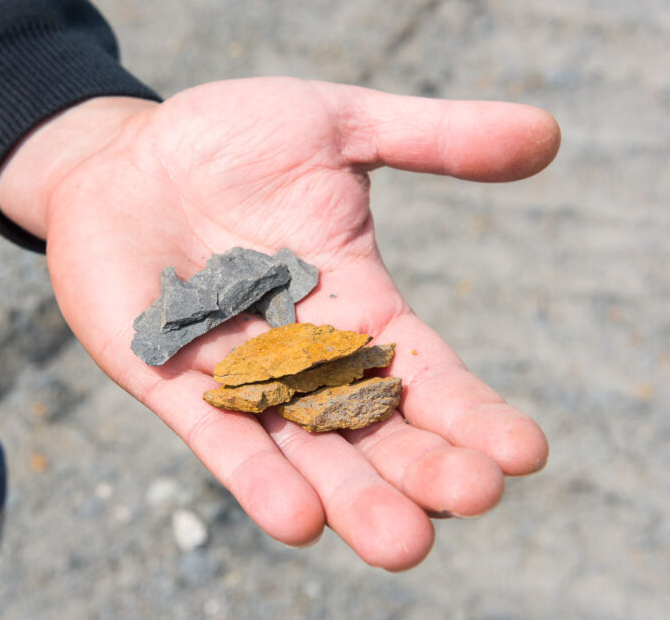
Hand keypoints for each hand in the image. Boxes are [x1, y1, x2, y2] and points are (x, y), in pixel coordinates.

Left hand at [0, 78, 558, 569]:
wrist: (122, 154)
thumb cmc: (230, 137)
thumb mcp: (339, 126)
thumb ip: (434, 138)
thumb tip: (548, 133)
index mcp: (354, 301)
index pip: (423, 369)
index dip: (470, 410)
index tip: (523, 452)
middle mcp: (302, 354)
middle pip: (370, 424)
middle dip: (418, 467)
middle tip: (469, 500)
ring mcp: (235, 372)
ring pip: (299, 446)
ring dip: (347, 494)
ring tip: (400, 542)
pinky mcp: (168, 378)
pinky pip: (214, 432)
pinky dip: (252, 474)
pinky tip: (296, 518)